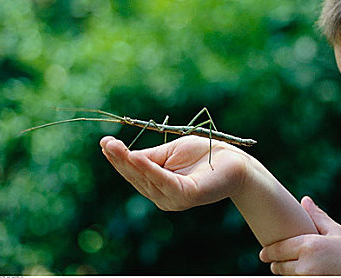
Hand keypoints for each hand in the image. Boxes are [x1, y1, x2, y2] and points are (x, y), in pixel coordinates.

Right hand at [100, 135, 249, 210]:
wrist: (236, 162)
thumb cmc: (204, 155)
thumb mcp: (170, 153)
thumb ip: (149, 156)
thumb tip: (123, 153)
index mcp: (158, 185)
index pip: (133, 172)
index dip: (118, 159)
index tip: (104, 143)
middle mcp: (163, 196)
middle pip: (136, 177)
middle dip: (119, 160)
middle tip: (106, 143)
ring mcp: (174, 198)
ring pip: (146, 179)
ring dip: (129, 163)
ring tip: (115, 147)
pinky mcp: (186, 195)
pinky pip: (164, 181)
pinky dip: (149, 169)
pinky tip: (136, 158)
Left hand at [259, 196, 340, 275]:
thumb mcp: (337, 232)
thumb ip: (317, 217)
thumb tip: (304, 200)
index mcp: (309, 246)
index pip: (278, 250)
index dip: (268, 252)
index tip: (264, 253)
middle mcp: (306, 266)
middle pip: (279, 267)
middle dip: (276, 263)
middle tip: (275, 260)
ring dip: (286, 273)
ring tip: (290, 267)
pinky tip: (304, 274)